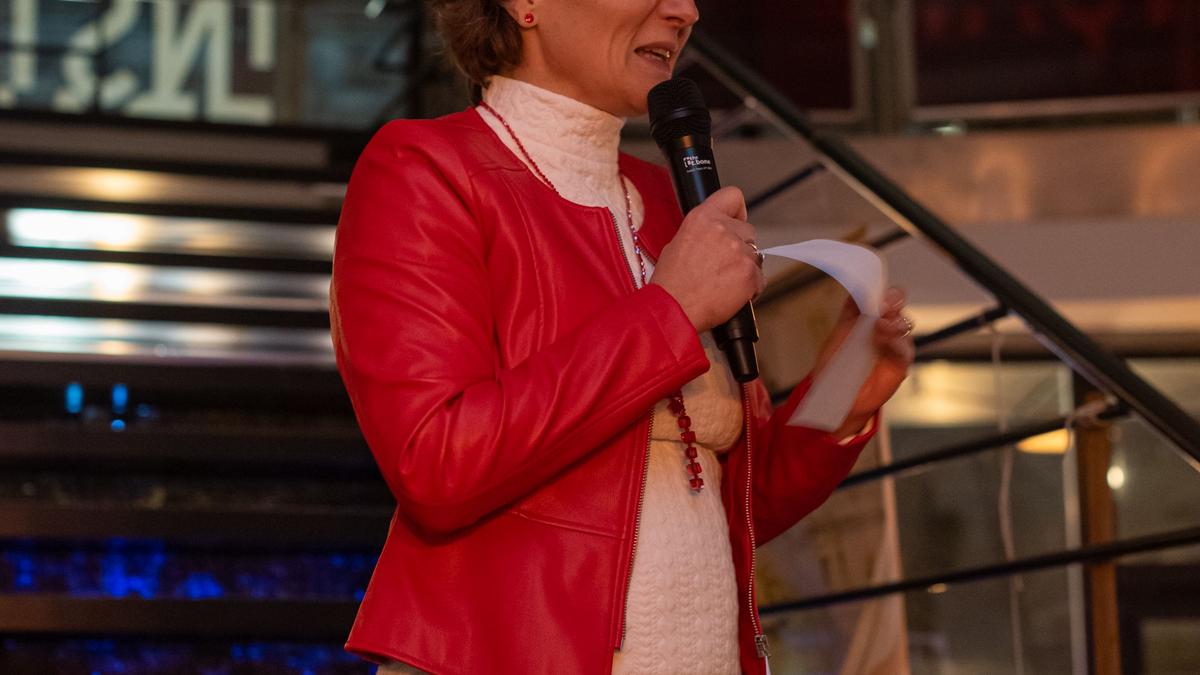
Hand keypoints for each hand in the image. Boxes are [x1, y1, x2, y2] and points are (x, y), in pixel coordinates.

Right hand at [651, 186, 764, 332]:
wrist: (673, 310)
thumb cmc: (670, 284)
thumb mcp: (676, 244)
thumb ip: (701, 233)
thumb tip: (714, 236)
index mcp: (703, 218)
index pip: (733, 196)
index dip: (737, 211)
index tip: (736, 220)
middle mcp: (723, 230)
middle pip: (748, 231)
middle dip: (740, 246)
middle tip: (723, 264)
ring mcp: (739, 252)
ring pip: (755, 255)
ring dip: (744, 268)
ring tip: (723, 282)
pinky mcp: (750, 274)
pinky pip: (760, 278)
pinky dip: (750, 287)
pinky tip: (730, 293)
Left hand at [813, 287, 914, 437]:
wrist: (835, 397)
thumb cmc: (836, 366)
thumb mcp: (839, 333)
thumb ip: (850, 311)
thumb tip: (858, 288)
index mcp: (871, 318)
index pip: (885, 297)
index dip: (884, 291)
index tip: (877, 290)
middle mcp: (886, 329)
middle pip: (898, 307)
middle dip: (892, 301)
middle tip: (882, 304)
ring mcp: (894, 345)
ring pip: (904, 325)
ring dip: (893, 322)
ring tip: (879, 325)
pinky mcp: (900, 364)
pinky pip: (905, 350)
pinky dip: (896, 342)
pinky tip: (885, 340)